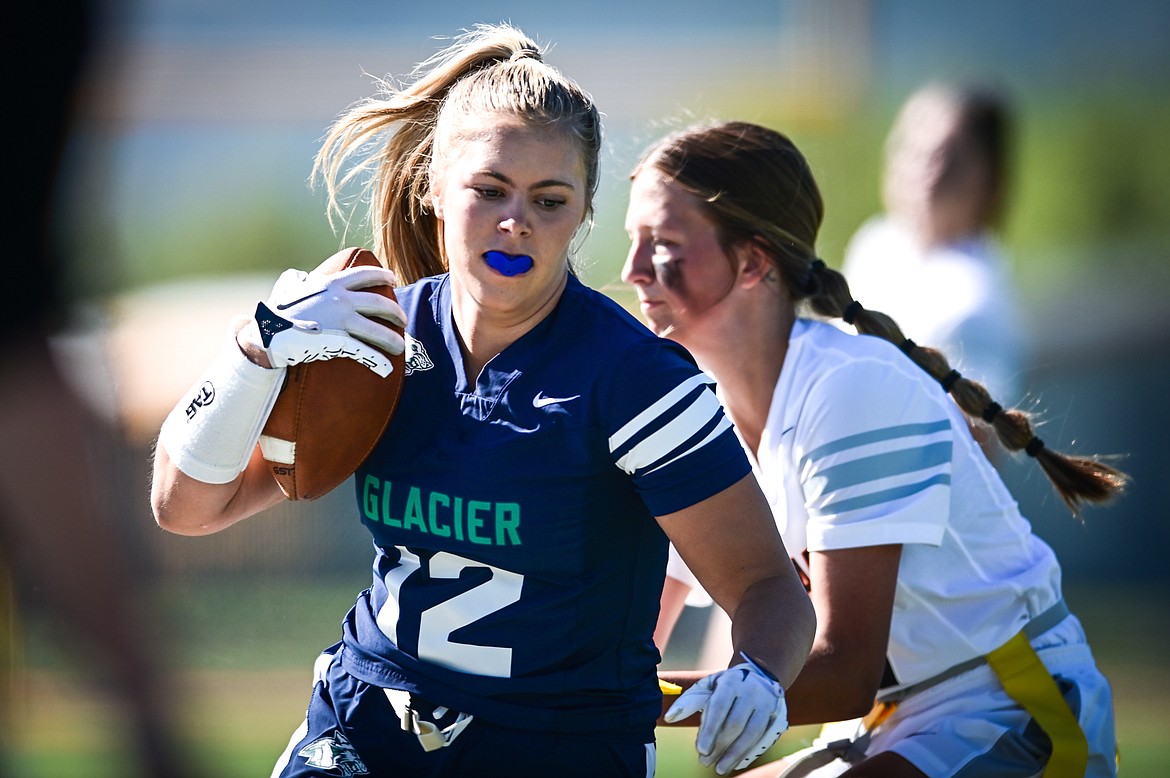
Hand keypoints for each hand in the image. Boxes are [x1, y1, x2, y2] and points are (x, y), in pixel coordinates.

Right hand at [241, 265, 405, 376]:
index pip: (365, 274)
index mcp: (331, 283)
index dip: (383, 275)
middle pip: (380, 303)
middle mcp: (341, 299)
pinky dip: (378, 361)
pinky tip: (387, 368)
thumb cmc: (276, 311)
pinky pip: (364, 352)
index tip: (394, 279)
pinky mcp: (338, 341)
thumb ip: (299, 279)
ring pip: (378, 330)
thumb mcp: (289, 287)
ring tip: (400, 346)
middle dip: (396, 312)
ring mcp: (341, 320)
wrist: (266, 332)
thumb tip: (301, 276)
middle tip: (403, 319)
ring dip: (393, 339)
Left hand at [664, 653, 787, 774]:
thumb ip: (688, 702)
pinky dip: (750, 753)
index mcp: (732, 681)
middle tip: (706, 761)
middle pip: (736, 724)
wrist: (761, 674)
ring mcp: (768, 704)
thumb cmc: (727, 684)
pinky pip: (764, 739)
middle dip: (720, 746)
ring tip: (720, 769)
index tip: (701, 750)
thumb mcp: (708, 686)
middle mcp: (752, 691)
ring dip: (735, 755)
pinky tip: (736, 763)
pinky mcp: (778, 716)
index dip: (710, 730)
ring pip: (752, 734)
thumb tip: (668, 718)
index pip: (719, 708)